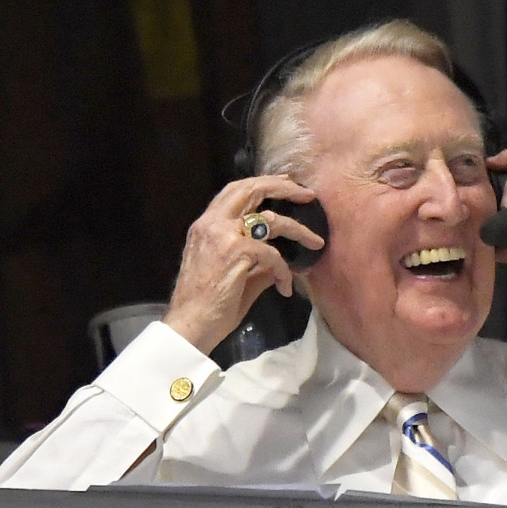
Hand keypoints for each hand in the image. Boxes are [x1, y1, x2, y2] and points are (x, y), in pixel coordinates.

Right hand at [163, 176, 324, 353]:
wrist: (189, 325)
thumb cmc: (209, 305)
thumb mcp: (234, 274)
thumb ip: (257, 261)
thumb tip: (282, 259)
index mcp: (207, 226)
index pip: (235, 191)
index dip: (263, 183)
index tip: (286, 182)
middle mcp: (212, 224)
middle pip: (251, 190)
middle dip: (283, 187)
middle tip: (307, 194)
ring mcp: (222, 236)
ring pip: (270, 219)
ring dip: (298, 230)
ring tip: (316, 242)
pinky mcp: (236, 253)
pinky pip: (272, 254)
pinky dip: (284, 270)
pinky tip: (285, 287)